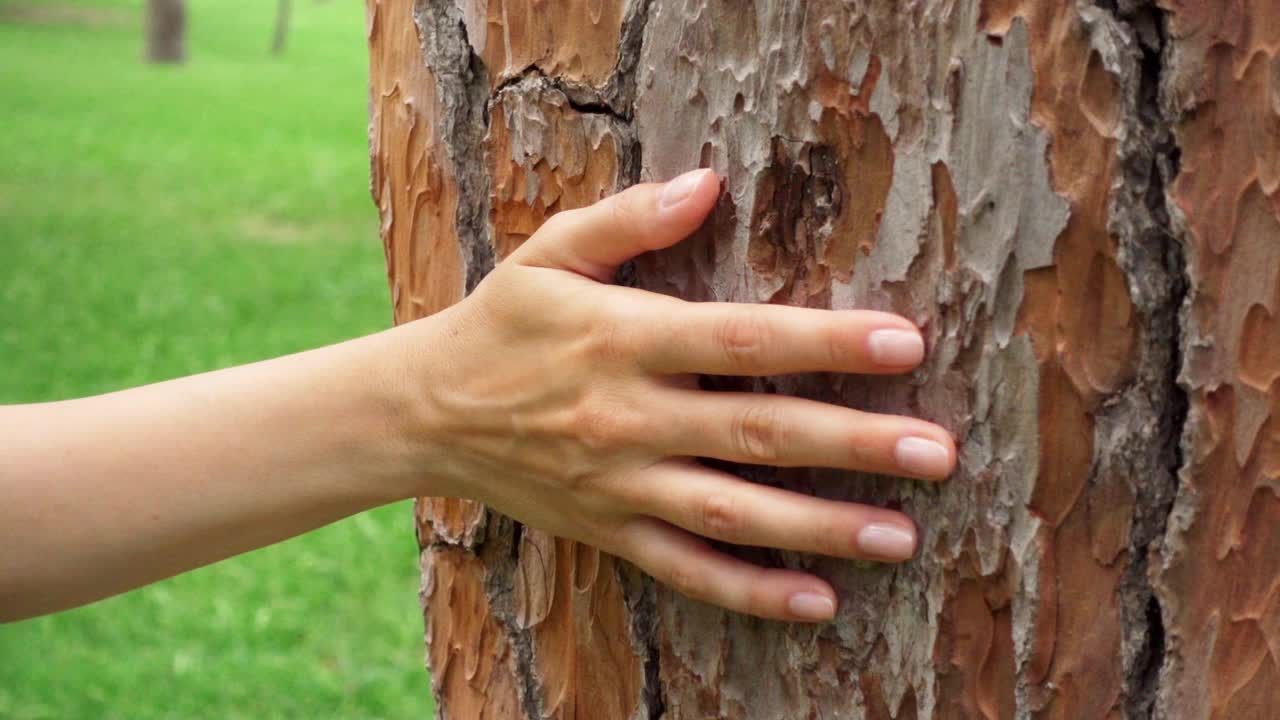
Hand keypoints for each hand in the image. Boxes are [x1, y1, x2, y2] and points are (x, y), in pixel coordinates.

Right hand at [403, 169, 955, 622]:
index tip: (906, 342)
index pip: (742, 340)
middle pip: (756, 432)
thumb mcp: (552, 254)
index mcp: (626, 339)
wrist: (426, 412)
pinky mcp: (609, 531)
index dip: (827, 341)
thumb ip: (631, 219)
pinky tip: (817, 603)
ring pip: (732, 512)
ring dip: (820, 526)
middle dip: (852, 442)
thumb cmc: (503, 323)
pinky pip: (685, 570)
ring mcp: (620, 484)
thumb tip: (709, 183)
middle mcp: (629, 417)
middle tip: (938, 451)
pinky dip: (749, 591)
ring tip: (902, 536)